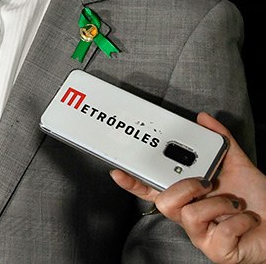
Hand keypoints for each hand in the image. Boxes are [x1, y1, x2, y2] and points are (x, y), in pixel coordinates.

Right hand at [111, 112, 265, 263]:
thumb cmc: (258, 201)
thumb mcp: (239, 165)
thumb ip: (221, 141)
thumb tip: (205, 120)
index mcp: (189, 196)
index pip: (153, 188)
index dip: (132, 182)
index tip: (118, 170)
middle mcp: (190, 215)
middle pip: (164, 202)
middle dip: (185, 187)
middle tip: (206, 181)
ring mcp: (201, 235)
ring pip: (188, 215)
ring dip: (218, 204)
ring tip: (233, 202)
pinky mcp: (217, 251)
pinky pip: (218, 232)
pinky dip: (237, 220)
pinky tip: (245, 219)